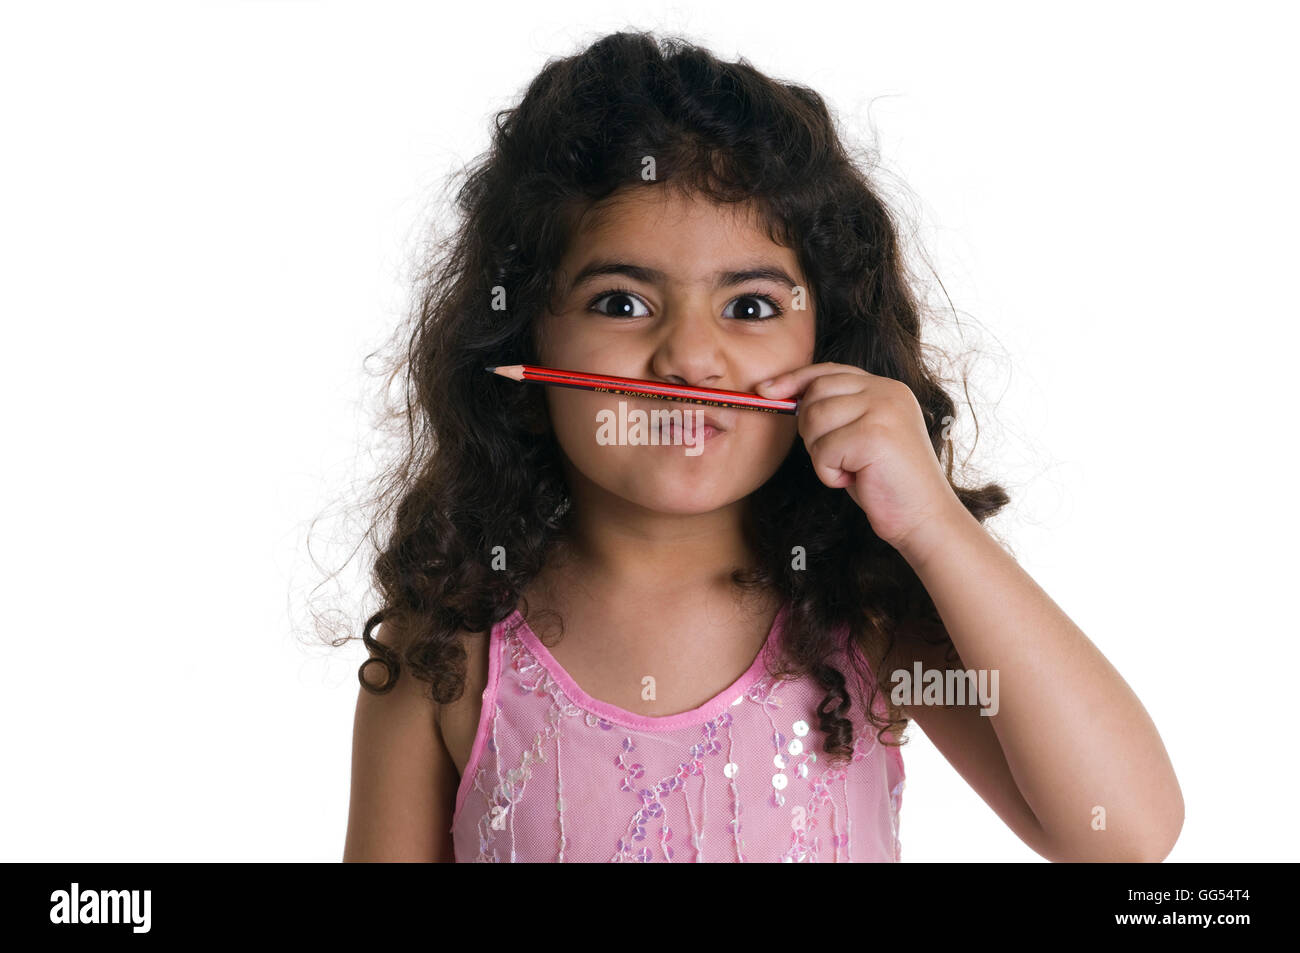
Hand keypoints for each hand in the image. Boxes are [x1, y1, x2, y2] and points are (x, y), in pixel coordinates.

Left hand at [756, 363, 964, 558]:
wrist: (924, 518)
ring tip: (850, 468)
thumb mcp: (861, 435)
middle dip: (811, 429)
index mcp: (886, 388)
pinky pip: (823, 451)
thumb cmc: (886, 482)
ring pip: (815, 421)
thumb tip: (783, 392)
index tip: (766, 391)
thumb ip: (837, 410)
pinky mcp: (874, 436)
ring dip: (821, 454)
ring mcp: (883, 411)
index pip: (829, 371)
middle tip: (835, 456)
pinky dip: (829, 474)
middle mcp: (887, 392)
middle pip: (816, 393)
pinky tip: (855, 480)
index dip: (794, 379)